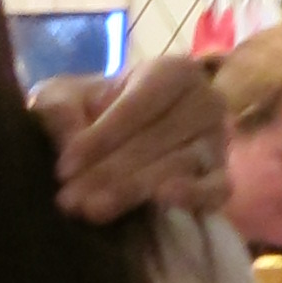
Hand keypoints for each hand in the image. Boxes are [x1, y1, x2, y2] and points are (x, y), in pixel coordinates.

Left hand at [34, 57, 230, 222]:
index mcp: (172, 72)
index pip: (138, 105)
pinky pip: (217, 189)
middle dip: (108, 172)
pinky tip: (164, 201)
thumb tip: (67, 139)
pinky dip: (195, 196)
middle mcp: (204, 101)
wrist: (112, 141)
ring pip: (178, 166)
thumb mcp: (64, 100)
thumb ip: (59, 110)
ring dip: (132, 190)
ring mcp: (217, 140)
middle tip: (69, 200)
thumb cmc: (90, 112)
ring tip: (90, 210)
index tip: (64, 168)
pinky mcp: (222, 178)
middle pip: (157, 139)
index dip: (100, 137)